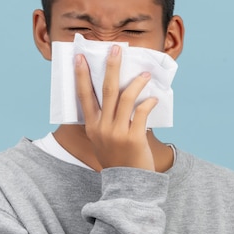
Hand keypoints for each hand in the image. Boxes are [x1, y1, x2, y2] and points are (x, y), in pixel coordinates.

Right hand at [74, 45, 157, 170]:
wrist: (128, 184)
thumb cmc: (117, 158)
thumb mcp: (103, 140)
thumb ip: (106, 120)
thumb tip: (118, 93)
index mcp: (92, 126)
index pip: (84, 96)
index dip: (81, 76)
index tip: (80, 58)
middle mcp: (102, 127)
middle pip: (106, 90)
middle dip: (111, 67)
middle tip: (116, 49)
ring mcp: (117, 133)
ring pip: (126, 98)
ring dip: (136, 83)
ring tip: (144, 74)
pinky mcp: (133, 138)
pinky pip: (141, 112)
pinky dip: (148, 102)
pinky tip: (153, 98)